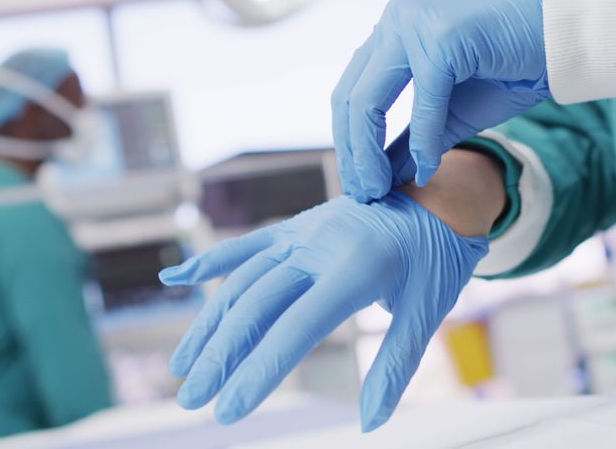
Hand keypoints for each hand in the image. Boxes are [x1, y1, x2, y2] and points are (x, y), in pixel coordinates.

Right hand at [159, 191, 488, 430]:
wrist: (440, 193)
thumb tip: (371, 423)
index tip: (228, 411)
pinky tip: (175, 279)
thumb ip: (396, 365)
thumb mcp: (430, 309)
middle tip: (192, 400)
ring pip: (244, 281)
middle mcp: (321, 245)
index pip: (296, 328)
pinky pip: (248, 245)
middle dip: (221, 357)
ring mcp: (304, 232)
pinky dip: (211, 262)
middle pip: (257, 306)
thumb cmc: (438, 258)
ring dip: (210, 324)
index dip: (259, 372)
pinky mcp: (297, 225)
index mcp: (356, 268)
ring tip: (184, 368)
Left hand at [332, 0, 546, 201]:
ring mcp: (413, 25)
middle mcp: (394, 22)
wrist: (563, 39)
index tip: (360, 184)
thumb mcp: (451, 114)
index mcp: (392, 33)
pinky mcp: (441, 39)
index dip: (350, 143)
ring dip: (371, 153)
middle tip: (364, 195)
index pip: (350, 93)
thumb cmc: (512, 68)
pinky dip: (424, 143)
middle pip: (350, 99)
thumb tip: (383, 178)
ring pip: (369, 101)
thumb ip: (414, 141)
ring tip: (381, 190)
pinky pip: (422, 104)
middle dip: (354, 154)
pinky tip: (428, 170)